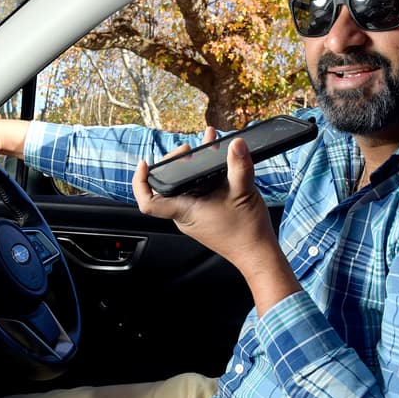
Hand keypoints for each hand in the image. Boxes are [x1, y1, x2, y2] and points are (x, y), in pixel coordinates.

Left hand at [132, 129, 300, 315]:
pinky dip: (206, 172)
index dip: (140, 182)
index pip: (148, 202)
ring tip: (202, 145)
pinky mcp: (207, 211)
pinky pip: (200, 188)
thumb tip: (236, 145)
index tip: (144, 163)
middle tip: (187, 150)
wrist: (258, 253)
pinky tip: (219, 157)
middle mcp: (185, 213)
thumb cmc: (246, 232)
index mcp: (185, 211)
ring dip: (192, 165)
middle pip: (167, 186)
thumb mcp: (243, 193)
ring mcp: (196, 213)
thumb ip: (239, 166)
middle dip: (174, 163)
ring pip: (186, 185)